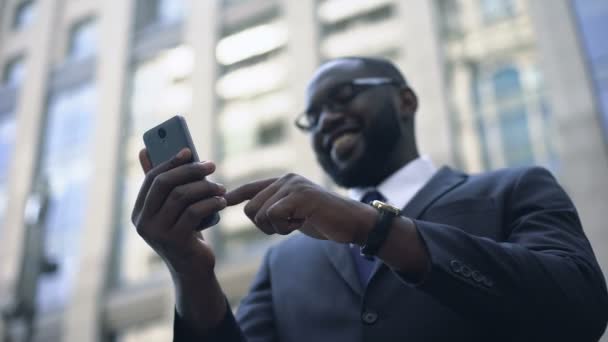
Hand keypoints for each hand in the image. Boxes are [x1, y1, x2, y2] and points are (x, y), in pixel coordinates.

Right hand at [131, 148, 226, 275]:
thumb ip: (163, 185)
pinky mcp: (175, 241)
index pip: (152, 178)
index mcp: (140, 211)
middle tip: (211, 165)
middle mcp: (143, 222)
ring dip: (205, 187)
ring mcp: (157, 233)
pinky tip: (222, 202)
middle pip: (165, 184)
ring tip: (221, 188)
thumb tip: (145, 150)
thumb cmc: (186, 233)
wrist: (193, 269)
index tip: (189, 151)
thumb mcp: (174, 210)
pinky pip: (194, 212)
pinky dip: (211, 202)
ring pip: (181, 196)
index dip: (170, 161)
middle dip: (190, 170)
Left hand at [224, 173, 376, 243]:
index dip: (236, 195)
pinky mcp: (300, 196)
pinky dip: (285, 227)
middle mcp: (286, 180)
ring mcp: (293, 186)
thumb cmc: (324, 220)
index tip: (224, 201)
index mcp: (284, 182)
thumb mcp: (296, 212)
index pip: (252, 188)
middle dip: (264, 226)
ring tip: (298, 223)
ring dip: (277, 228)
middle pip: (251, 208)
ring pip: (261, 214)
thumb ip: (278, 208)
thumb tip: (254, 211)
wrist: (352, 222)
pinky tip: (302, 223)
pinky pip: (274, 216)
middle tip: (288, 226)